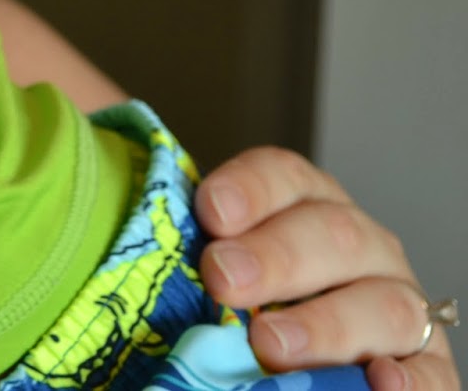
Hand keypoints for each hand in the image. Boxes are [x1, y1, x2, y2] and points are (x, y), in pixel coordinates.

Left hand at [197, 147, 458, 390]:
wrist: (302, 353)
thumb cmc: (243, 304)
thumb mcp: (217, 270)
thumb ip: (187, 258)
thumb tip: (119, 261)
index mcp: (305, 206)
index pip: (284, 176)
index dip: (250, 189)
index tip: (209, 210)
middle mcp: (360, 247)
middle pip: (330, 234)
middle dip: (276, 255)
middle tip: (224, 277)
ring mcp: (396, 305)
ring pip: (381, 303)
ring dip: (325, 324)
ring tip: (270, 344)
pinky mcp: (423, 366)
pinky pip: (427, 374)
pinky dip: (407, 381)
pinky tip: (377, 383)